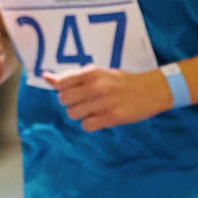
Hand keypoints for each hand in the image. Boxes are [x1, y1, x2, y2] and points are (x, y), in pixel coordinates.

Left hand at [46, 67, 170, 130]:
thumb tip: (46, 77)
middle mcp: (95, 86)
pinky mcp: (111, 117)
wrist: (151, 90)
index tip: (73, 91)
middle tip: (84, 101)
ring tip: (93, 109)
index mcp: (91, 72)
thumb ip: (72, 77)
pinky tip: (100, 117)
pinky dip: (90, 124)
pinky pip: (86, 125)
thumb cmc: (120, 81)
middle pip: (63, 100)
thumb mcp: (97, 73)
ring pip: (72, 114)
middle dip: (70, 102)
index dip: (63, 89)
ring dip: (80, 114)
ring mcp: (103, 102)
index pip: (61, 83)